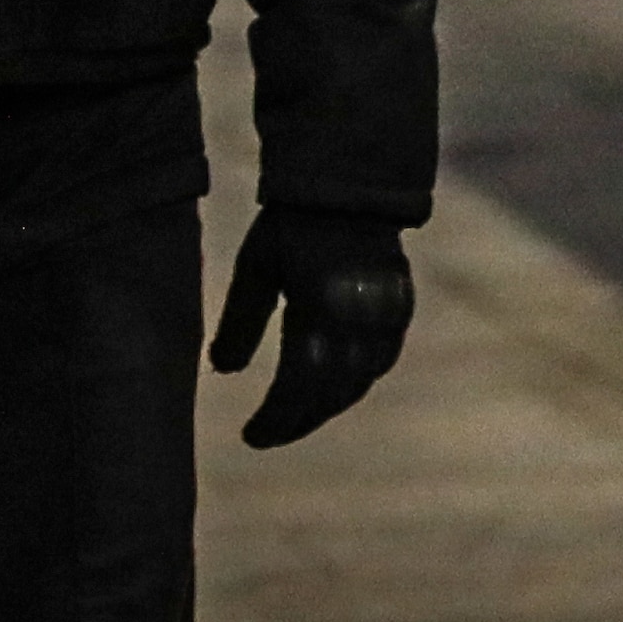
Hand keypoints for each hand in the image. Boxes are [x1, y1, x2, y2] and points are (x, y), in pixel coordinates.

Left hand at [207, 208, 412, 447]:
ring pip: (357, 383)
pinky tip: (331, 389)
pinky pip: (379, 362)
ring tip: (293, 417)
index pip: (297, 385)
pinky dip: (354, 382)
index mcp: (318, 308)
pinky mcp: (401, 310)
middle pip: (329, 394)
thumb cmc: (289, 224)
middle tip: (268, 435)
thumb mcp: (256, 268)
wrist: (347, 185)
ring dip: (325, 406)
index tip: (251, 437)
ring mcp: (385, 317)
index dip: (275, 419)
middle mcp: (358, 320)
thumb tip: (221, 371)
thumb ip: (241, 323)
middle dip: (297, 420)